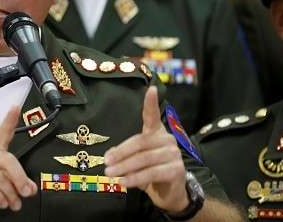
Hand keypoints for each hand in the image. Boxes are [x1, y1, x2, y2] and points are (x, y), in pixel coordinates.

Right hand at [0, 106, 37, 218]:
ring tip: (11, 203)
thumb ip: (16, 184)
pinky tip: (0, 202)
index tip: (16, 107)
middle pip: (8, 160)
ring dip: (8, 194)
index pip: (2, 133)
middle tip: (25, 193)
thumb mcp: (1, 188)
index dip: (9, 120)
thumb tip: (30, 188)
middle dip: (20, 179)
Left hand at [103, 86, 188, 212]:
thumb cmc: (150, 172)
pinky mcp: (177, 170)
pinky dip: (135, 178)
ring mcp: (174, 154)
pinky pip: (151, 173)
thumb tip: (109, 155)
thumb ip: (123, 154)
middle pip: (140, 143)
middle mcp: (167, 140)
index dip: (151, 103)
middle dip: (121, 154)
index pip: (153, 115)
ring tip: (110, 174)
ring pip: (144, 159)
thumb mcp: (134, 161)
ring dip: (124, 168)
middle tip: (106, 163)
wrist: (170, 193)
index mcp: (156, 132)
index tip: (151, 88)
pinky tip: (124, 182)